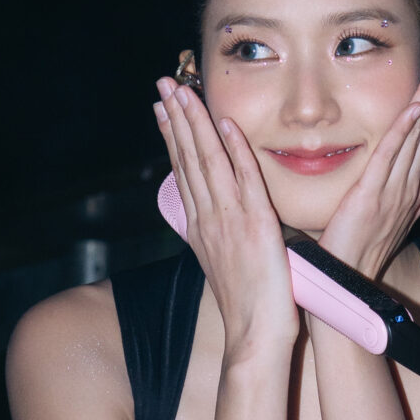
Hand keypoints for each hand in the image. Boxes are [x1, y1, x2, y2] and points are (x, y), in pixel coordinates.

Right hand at [154, 80, 299, 360]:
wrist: (254, 336)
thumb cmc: (248, 307)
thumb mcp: (225, 264)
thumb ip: (218, 235)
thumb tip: (212, 217)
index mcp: (201, 226)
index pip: (185, 170)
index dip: (173, 135)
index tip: (164, 107)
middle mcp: (209, 218)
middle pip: (188, 157)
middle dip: (175, 117)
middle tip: (164, 83)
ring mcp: (229, 220)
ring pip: (207, 161)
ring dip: (195, 123)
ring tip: (182, 91)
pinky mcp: (255, 225)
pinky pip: (244, 179)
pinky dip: (234, 150)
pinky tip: (225, 124)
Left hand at [316, 38, 419, 279]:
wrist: (352, 281)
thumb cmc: (365, 246)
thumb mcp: (399, 211)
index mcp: (413, 183)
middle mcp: (409, 181)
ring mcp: (394, 189)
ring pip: (416, 133)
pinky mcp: (372, 196)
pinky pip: (390, 156)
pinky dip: (404, 130)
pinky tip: (415, 105)